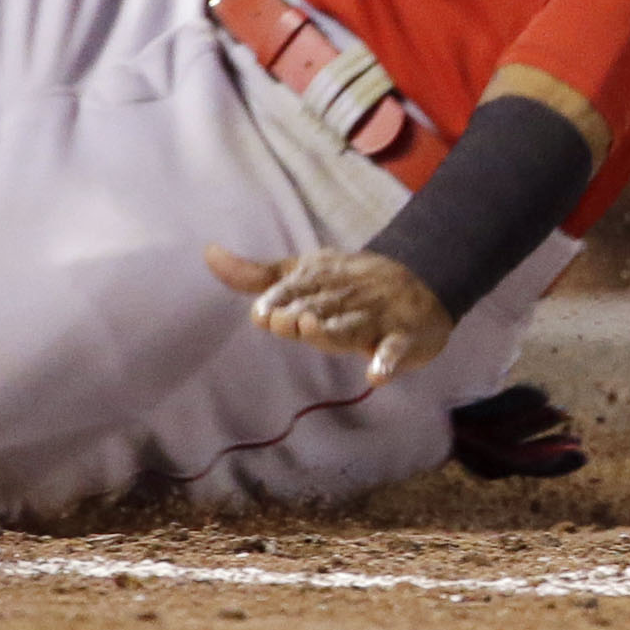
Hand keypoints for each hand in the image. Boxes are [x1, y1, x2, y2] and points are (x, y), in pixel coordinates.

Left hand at [205, 244, 452, 383]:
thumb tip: (208, 254)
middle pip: (321, 308)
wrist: (421, 279)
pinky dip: (387, 361)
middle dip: (303, 316)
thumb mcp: (303, 273)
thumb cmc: (347, 283)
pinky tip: (376, 375)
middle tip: (287, 324)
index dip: (279, 301)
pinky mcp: (403, 337)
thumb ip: (256, 274)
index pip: (297, 289)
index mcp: (322, 280)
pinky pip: (395, 350)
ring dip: (335, 330)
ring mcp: (376, 317)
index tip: (261, 316)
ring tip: (317, 331)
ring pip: (353, 326)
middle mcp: (346, 297)